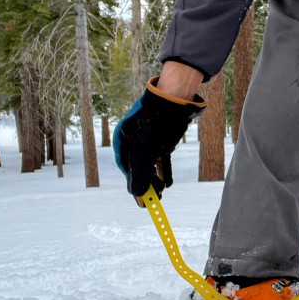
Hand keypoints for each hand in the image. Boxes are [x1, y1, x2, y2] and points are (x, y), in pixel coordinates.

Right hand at [114, 77, 205, 196]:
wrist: (176, 101)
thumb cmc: (155, 122)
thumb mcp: (145, 151)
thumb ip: (140, 173)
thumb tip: (136, 194)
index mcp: (123, 139)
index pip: (125, 166)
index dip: (133, 182)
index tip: (140, 197)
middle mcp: (134, 140)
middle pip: (138, 166)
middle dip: (146, 182)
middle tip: (155, 197)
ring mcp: (149, 140)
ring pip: (150, 164)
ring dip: (156, 179)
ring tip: (162, 190)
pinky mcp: (162, 141)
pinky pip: (161, 160)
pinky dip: (164, 171)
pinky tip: (169, 183)